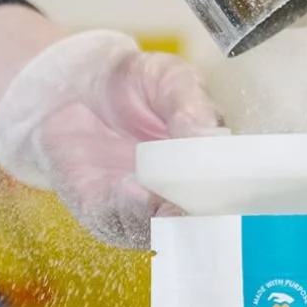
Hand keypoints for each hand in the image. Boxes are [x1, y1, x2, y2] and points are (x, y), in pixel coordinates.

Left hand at [0, 31, 223, 248]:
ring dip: (160, 213)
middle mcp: (173, 197)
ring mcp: (137, 209)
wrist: (73, 82)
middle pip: (194, 222)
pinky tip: (133, 187)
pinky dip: (126, 207)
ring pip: (155, 228)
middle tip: (199, 197)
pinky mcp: (99, 210)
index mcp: (202, 170)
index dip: (231, 196)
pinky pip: (114, 219)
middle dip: (198, 214)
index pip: (225, 196)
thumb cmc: (132, 84)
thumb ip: (192, 105)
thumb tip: (209, 135)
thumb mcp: (171, 78)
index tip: (234, 188)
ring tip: (161, 191)